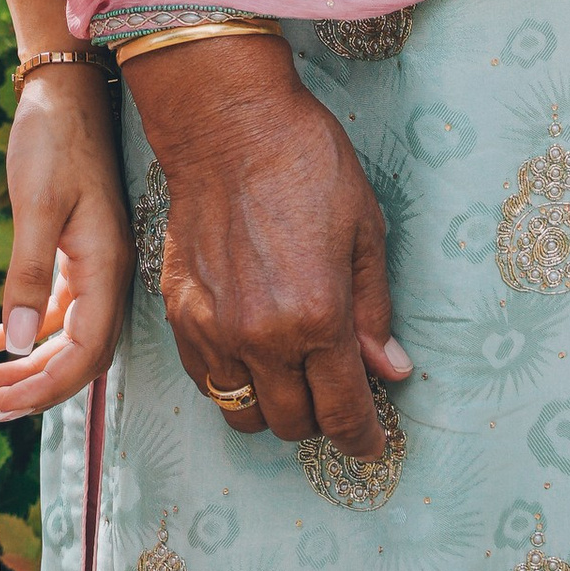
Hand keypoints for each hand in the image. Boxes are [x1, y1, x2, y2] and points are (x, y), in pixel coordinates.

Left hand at [0, 64, 133, 421]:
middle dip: (36, 387)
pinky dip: (34, 330)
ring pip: (72, 335)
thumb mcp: (36, 204)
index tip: (0, 404)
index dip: (46, 389)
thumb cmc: (54, 138)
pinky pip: (65, 307)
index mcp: (106, 266)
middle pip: (82, 354)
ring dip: (33, 364)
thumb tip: (19, 344)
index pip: (85, 354)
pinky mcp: (81, 247)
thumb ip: (30, 274)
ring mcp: (97, 260)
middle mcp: (109, 271)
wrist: (68, 87)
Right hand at [126, 36, 408, 455]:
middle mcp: (261, 336)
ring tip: (293, 377)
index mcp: (317, 317)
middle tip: (337, 392)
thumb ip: (373, 310)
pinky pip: (206, 381)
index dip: (363, 438)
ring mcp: (214, 329)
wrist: (228, 124)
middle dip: (323, 419)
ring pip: (243, 413)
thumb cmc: (307, 163)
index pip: (343, 412)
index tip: (373, 445)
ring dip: (274, 407)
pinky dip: (233, 380)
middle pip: (294, 423)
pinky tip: (253, 350)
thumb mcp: (365, 230)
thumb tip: (389, 370)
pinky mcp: (180, 315)